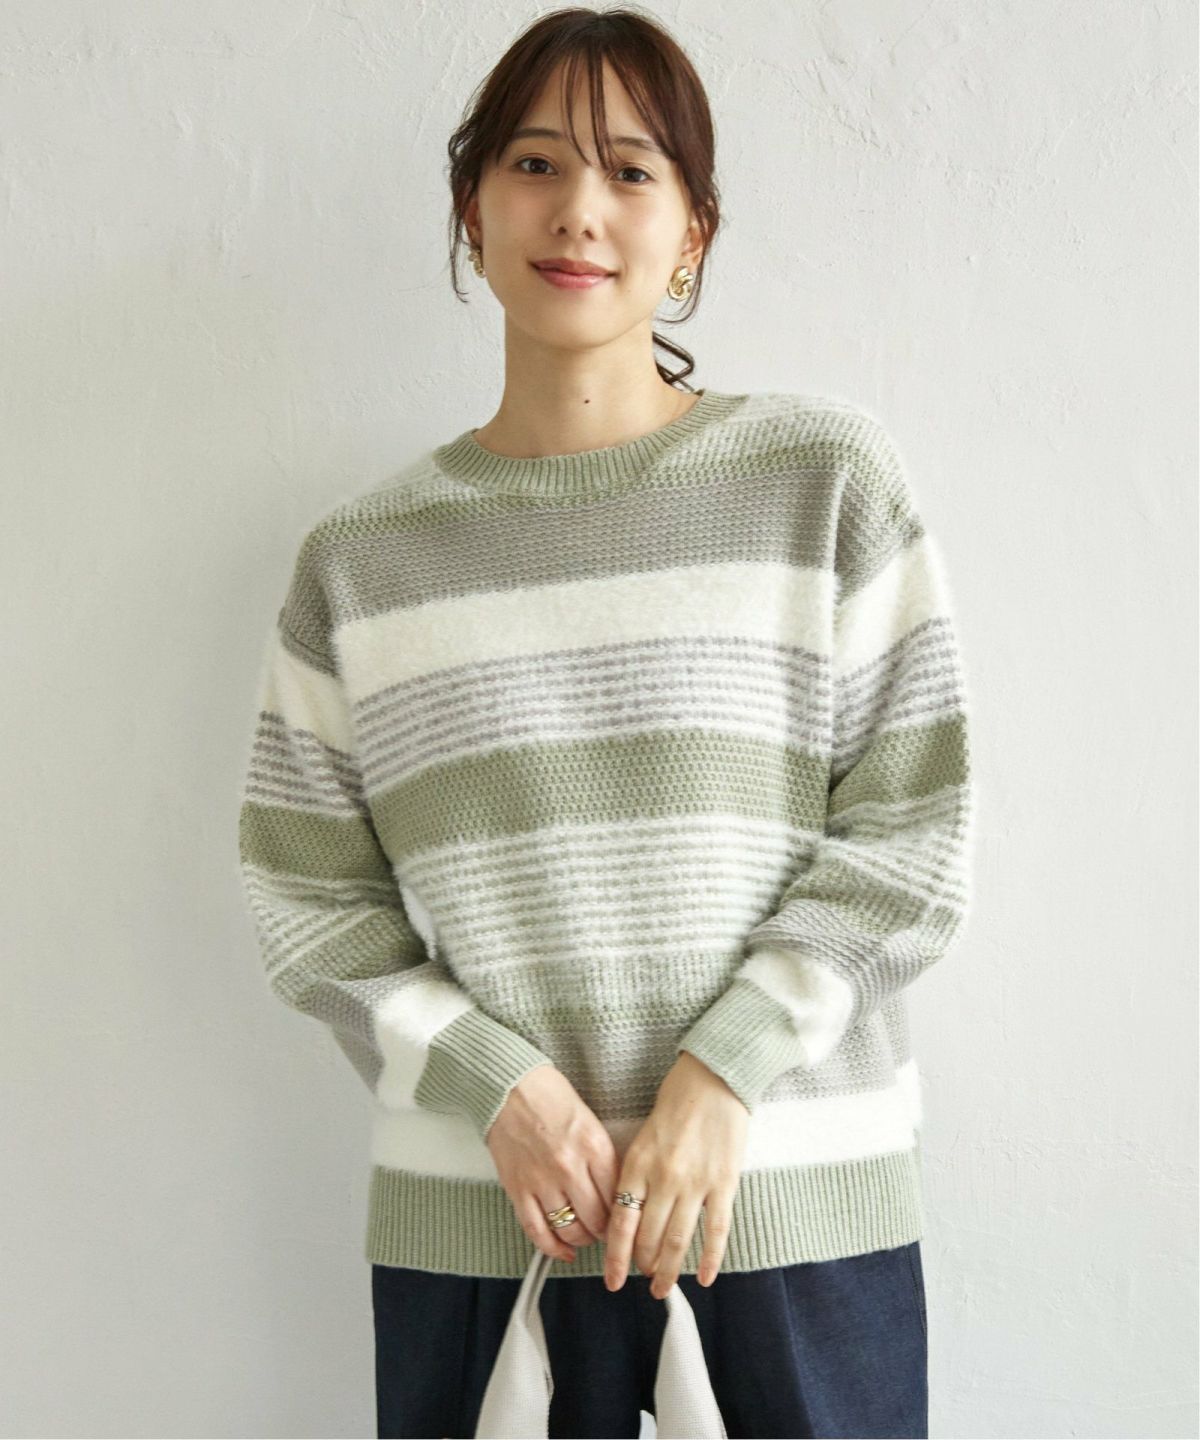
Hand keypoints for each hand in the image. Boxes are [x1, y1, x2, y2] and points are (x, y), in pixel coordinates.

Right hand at [486, 1064, 620, 1263]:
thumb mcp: (590, 1121)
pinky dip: (551, 1248)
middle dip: (604, 1232)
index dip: (623, 1216)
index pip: (618, 1198)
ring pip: (569, 1230)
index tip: (622, 1220)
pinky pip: (537, 1231)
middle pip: (597, 1220)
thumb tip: (614, 1192)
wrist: (509, 1086)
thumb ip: (603, 1157)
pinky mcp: (518, 1189)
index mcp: (594, 1147)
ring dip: (581, 1240)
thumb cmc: (549, 1096)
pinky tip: (561, 1250)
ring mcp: (542, 1181)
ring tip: (584, 1236)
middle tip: (605, 1231)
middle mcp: (570, 1167)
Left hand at [604, 1051, 748, 1298]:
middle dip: (643, 1265)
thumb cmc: (676, 1102)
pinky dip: (711, 1257)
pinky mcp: (724, 1182)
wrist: (714, 1078)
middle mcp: (664, 1177)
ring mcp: (696, 1182)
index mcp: (638, 1163)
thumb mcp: (643, 1135)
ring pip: (679, 1239)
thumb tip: (628, 1215)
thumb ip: (635, 1173)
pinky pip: (717, 1229)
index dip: (615, 1257)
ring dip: (670, 1270)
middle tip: (642, 1279)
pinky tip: (705, 1278)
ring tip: (664, 1288)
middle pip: (649, 1237)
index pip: (621, 1223)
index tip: (612, 1280)